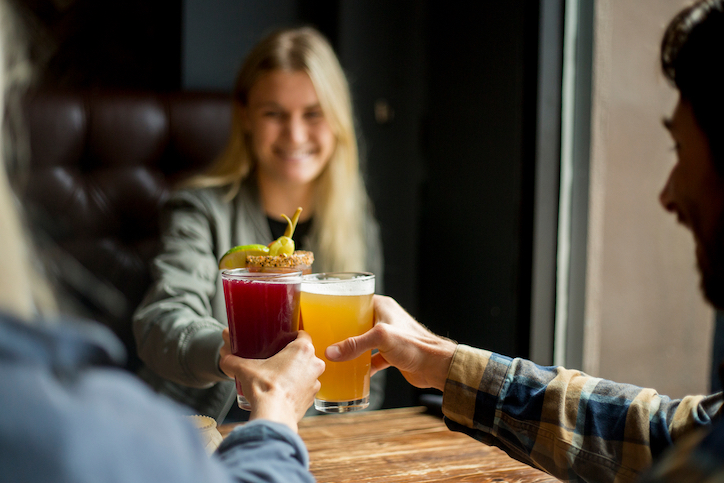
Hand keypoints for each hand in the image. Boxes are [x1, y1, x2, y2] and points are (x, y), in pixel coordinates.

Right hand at [220, 329, 324, 431]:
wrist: (273, 415)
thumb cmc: (265, 389)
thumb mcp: (245, 369)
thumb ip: (233, 360)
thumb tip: (226, 359)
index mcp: (302, 350)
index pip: (302, 334)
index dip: (292, 336)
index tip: (282, 340)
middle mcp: (314, 364)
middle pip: (305, 354)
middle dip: (293, 356)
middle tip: (277, 359)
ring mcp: (315, 382)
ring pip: (307, 372)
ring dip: (297, 373)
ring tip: (279, 377)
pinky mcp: (312, 398)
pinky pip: (305, 388)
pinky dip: (297, 389)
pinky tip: (283, 391)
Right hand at [325, 295, 456, 391]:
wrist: (437, 367)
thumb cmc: (415, 345)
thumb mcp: (380, 338)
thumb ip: (354, 345)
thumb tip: (330, 352)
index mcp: (382, 307)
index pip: (356, 300)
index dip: (340, 305)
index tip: (323, 313)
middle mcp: (385, 319)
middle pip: (357, 322)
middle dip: (342, 330)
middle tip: (325, 336)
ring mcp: (388, 337)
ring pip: (364, 340)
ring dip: (352, 348)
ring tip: (334, 354)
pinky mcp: (392, 354)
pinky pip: (372, 357)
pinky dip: (363, 364)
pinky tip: (353, 372)